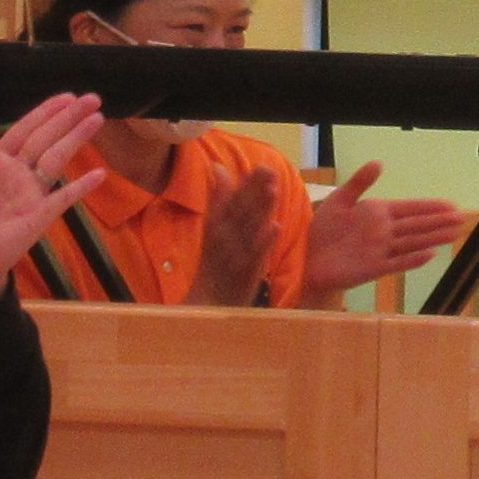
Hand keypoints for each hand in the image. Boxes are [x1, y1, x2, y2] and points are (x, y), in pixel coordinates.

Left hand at [0, 89, 102, 298]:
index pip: (22, 131)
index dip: (43, 113)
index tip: (65, 97)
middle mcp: (16, 175)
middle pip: (45, 138)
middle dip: (67, 118)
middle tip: (92, 98)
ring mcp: (30, 195)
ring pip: (56, 158)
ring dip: (76, 138)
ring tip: (98, 118)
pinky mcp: (38, 216)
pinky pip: (63, 198)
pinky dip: (80, 187)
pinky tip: (99, 174)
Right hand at [190, 158, 281, 308]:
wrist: (203, 311)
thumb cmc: (212, 272)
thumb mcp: (213, 236)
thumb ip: (218, 203)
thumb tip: (219, 169)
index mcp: (215, 232)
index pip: (229, 204)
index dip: (246, 185)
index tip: (261, 166)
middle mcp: (222, 243)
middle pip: (238, 213)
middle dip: (253, 191)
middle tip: (268, 169)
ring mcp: (232, 260)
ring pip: (247, 232)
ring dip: (259, 211)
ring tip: (273, 190)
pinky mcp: (242, 279)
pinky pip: (254, 260)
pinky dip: (263, 244)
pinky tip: (275, 228)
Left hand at [299, 162, 468, 306]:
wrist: (307, 257)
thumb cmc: (322, 229)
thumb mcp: (339, 199)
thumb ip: (360, 182)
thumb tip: (378, 162)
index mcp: (377, 213)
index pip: (409, 208)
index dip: (430, 206)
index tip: (450, 204)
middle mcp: (384, 231)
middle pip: (418, 225)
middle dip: (440, 221)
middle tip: (463, 218)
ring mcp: (381, 250)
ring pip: (414, 242)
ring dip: (434, 237)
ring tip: (456, 233)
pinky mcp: (374, 268)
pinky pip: (398, 263)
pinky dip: (413, 260)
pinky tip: (430, 255)